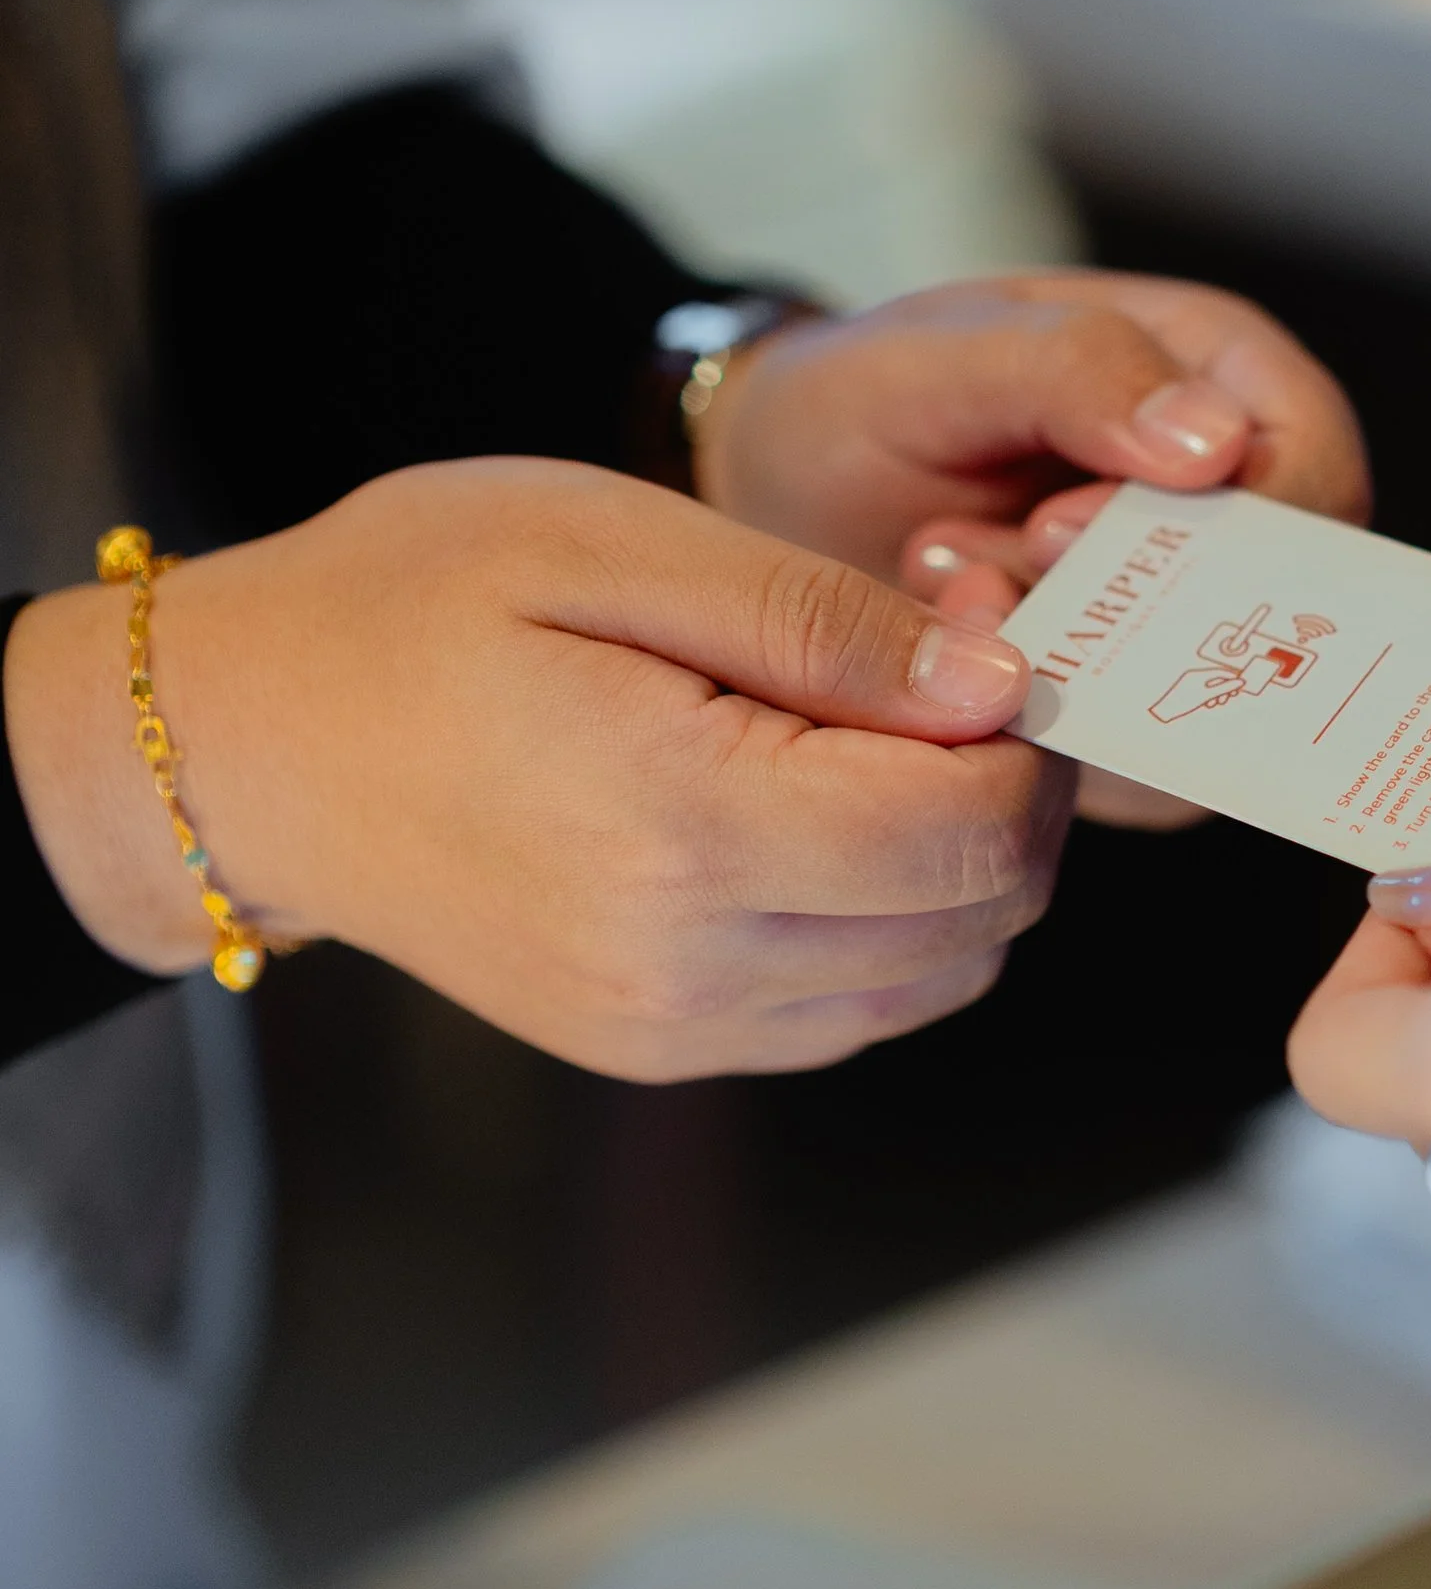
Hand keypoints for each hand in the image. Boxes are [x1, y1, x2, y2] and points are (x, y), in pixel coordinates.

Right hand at [3, 460, 1071, 1080]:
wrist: (248, 746)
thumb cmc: (408, 605)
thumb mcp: (610, 542)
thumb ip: (818, 620)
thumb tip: (995, 684)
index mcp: (680, 824)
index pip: (972, 826)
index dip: (1023, 726)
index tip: (971, 631)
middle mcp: (686, 962)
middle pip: (982, 913)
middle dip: (1012, 792)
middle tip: (942, 674)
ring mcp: (673, 1025)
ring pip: (941, 974)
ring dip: (961, 861)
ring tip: (876, 738)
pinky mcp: (660, 1045)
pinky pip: (856, 1007)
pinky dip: (893, 918)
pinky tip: (824, 811)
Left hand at [734, 268, 1365, 832]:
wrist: (779, 491)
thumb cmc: (874, 396)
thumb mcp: (953, 349)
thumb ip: (1080, 369)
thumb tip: (1216, 444)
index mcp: (1223, 378)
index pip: (1314, 474)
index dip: (1226, 524)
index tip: (1062, 528)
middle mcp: (1231, 504)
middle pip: (1285, 604)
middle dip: (1135, 610)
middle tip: (993, 583)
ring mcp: (1188, 615)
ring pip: (1212, 693)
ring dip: (1072, 668)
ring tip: (950, 588)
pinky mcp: (1134, 705)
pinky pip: (1140, 761)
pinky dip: (1040, 722)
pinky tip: (951, 642)